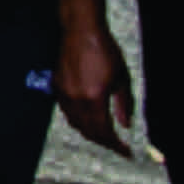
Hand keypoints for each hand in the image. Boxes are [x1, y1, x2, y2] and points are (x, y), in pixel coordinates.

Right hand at [53, 21, 133, 157]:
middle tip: (117, 146)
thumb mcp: (122, 78)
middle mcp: (76, 99)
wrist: (81, 31)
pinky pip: (67, 113)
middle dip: (104, 142)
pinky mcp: (57, 87)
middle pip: (89, 132)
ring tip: (104, 135)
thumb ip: (124, 104)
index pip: (105, 131)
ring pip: (76, 124)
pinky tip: (87, 119)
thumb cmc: (105, 50)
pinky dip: (78, 121)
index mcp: (94, 98)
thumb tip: (126, 125)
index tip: (127, 152)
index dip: (117, 145)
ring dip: (90, 133)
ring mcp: (64, 94)